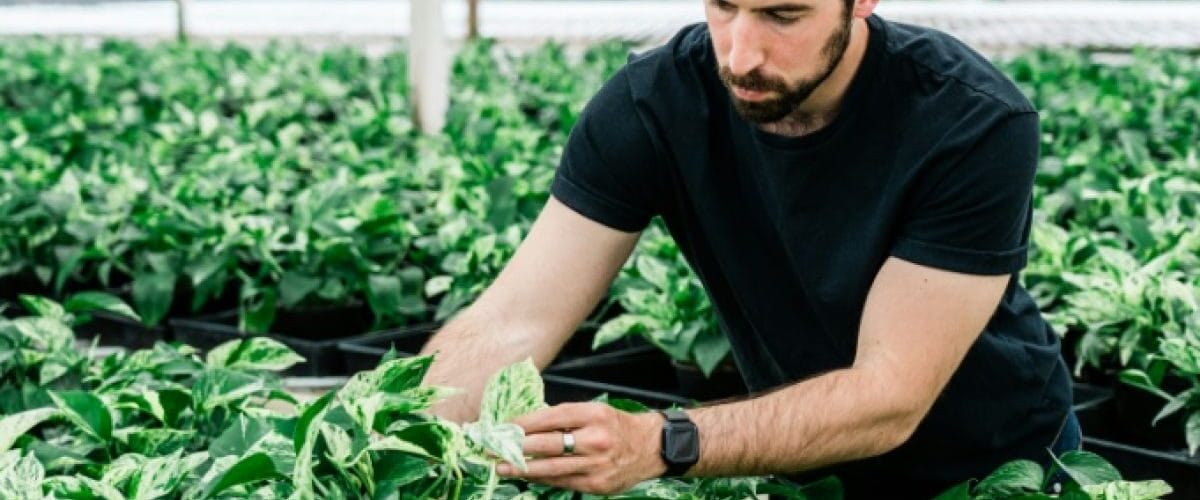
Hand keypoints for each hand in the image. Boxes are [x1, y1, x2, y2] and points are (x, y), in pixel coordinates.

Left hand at [496, 402, 668, 493]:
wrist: (652, 447)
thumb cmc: (617, 426)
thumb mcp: (595, 412)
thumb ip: (564, 418)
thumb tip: (525, 425)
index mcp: (593, 414)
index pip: (551, 417)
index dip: (524, 423)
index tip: (503, 427)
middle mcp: (596, 439)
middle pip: (547, 444)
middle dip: (516, 447)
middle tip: (493, 449)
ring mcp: (597, 465)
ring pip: (551, 468)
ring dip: (522, 468)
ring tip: (502, 467)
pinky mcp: (598, 485)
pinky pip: (563, 482)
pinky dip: (543, 478)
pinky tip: (527, 476)